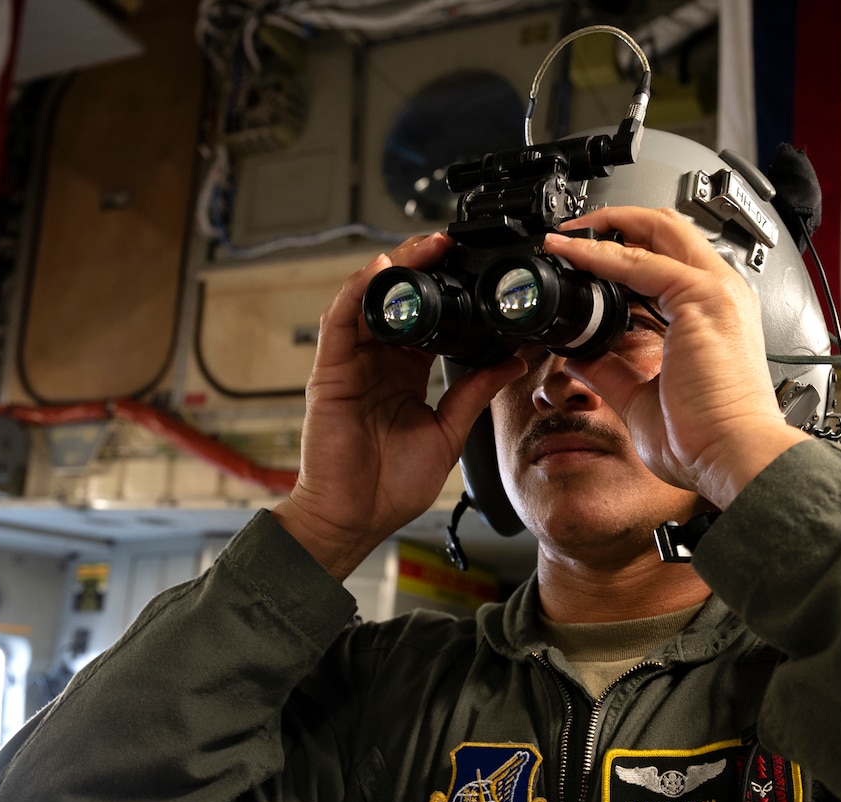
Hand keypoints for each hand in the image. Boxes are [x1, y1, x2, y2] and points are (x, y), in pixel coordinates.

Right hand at [274, 234, 525, 579]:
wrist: (354, 518)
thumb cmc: (389, 486)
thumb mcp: (447, 432)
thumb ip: (474, 393)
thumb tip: (512, 361)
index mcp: (405, 373)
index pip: (429, 317)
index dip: (450, 289)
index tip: (479, 270)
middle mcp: (377, 361)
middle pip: (399, 298)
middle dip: (424, 266)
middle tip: (456, 243)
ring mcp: (351, 363)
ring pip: (370, 297)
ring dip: (398, 267)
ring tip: (429, 246)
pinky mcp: (329, 370)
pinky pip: (341, 319)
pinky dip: (360, 290)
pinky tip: (382, 269)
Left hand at [542, 207, 808, 508]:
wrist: (734, 454)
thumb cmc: (707, 438)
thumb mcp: (642, 399)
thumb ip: (613, 373)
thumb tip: (581, 360)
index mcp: (712, 314)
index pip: (668, 259)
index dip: (623, 249)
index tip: (583, 258)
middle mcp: (720, 294)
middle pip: (668, 229)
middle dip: (616, 220)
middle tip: (571, 232)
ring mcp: (715, 292)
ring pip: (659, 230)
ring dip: (607, 226)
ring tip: (566, 235)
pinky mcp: (701, 299)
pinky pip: (641, 262)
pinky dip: (603, 254)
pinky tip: (575, 255)